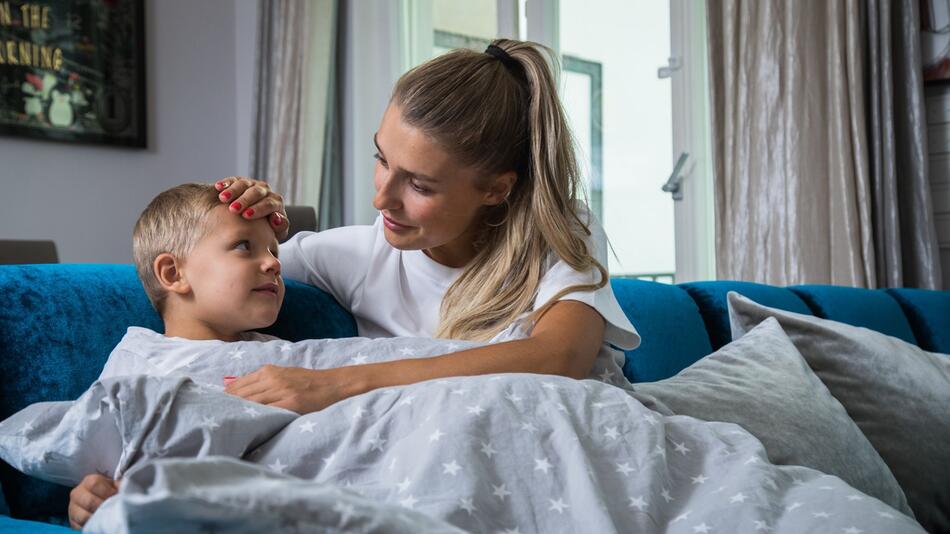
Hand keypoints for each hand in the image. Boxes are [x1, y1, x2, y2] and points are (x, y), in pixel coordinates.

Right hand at [68, 474, 118, 529]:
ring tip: (107, 517)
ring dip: (97, 518)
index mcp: (89, 481)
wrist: (96, 499)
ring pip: (83, 517)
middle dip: (104, 507)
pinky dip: (91, 526)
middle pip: (89, 502)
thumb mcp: (114, 485)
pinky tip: (99, 523)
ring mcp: (73, 508)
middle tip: (112, 509)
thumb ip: (119, 485)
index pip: (95, 484)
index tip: (116, 496)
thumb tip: (124, 488)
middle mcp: (77, 493)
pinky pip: (80, 526)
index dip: (108, 491)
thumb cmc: (108, 491)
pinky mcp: (72, 521)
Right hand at [213, 177, 288, 240]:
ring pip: (244, 184)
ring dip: (233, 191)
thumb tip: (276, 218)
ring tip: (223, 199)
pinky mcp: (239, 181)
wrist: (251, 225)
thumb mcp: (275, 233)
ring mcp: (252, 184)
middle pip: (256, 192)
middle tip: (233, 209)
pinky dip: (226, 183)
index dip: (258, 209)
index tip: (246, 216)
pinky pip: (233, 180)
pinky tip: (219, 187)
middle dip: (245, 200)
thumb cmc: (265, 231)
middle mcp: (265, 191)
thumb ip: (280, 227)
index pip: (270, 204)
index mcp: (276, 202)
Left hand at [224, 365, 368, 413]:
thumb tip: (237, 389)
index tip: (213, 406)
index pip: (238, 385)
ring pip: (252, 403)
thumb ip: (263, 381)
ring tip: (225, 423)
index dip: (225, 397)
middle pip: (242, 395)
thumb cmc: (306, 381)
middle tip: (214, 418)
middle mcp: (272, 379)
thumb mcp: (282, 374)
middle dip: (227, 406)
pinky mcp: (291, 403)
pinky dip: (256, 417)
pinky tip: (248, 424)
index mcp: (269, 371)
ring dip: (238, 413)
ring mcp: (282, 391)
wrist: (332, 384)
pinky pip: (268, 411)